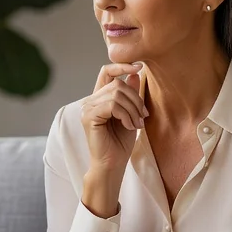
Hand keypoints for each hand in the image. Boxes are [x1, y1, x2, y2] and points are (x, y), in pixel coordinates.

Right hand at [80, 63, 146, 217]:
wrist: (112, 165)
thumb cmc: (120, 143)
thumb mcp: (131, 115)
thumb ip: (131, 95)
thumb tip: (135, 74)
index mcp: (99, 98)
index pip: (106, 71)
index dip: (122, 66)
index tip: (139, 66)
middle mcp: (91, 101)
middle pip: (118, 84)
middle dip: (136, 99)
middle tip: (143, 117)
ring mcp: (87, 108)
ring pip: (117, 93)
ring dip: (133, 109)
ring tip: (137, 124)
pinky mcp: (88, 117)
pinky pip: (112, 105)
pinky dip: (126, 115)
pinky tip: (129, 126)